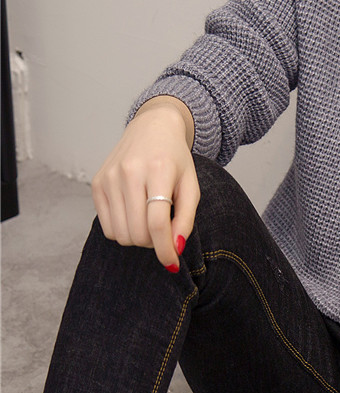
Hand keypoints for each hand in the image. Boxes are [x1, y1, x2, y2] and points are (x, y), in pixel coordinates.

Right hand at [91, 96, 198, 270]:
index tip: (172, 264)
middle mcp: (129, 172)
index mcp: (159, 170)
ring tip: (150, 222)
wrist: (152, 128)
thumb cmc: (176, 160)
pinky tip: (134, 215)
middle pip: (137, 232)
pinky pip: (107, 226)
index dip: (165, 249)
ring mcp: (109, 177)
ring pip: (121, 234)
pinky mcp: (96, 183)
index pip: (157, 222)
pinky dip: (123, 231)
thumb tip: (174, 248)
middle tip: (164, 230)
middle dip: (154, 242)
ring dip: (138, 238)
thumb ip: (186, 219)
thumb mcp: (191, 186)